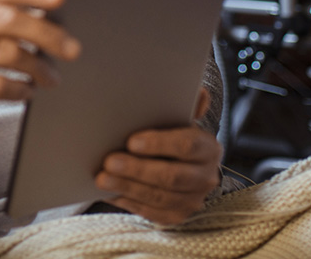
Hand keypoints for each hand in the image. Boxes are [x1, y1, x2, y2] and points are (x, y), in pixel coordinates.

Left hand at [94, 87, 222, 224]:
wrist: (179, 162)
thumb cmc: (172, 133)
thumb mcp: (179, 117)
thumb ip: (186, 104)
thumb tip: (199, 93)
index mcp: (208, 148)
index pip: (187, 146)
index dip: (159, 144)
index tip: (131, 141)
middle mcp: (206, 177)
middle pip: (172, 176)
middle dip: (137, 169)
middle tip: (108, 161)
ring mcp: (193, 199)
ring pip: (159, 197)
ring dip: (128, 187)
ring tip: (102, 178)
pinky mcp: (177, 216)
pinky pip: (152, 213)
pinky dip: (129, 202)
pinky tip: (111, 193)